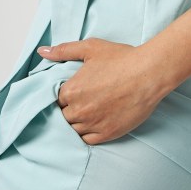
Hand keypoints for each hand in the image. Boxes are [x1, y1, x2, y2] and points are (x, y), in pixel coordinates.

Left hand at [36, 37, 167, 144]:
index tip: (71, 92)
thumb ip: (63, 50)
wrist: (149, 73)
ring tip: (87, 113)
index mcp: (71, 90)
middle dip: (68, 109)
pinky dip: (86, 134)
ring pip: (73, 130)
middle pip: (62, 116)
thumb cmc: (121, 59)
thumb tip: (42, 52)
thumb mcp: (90, 48)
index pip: (55, 100)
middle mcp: (79, 110)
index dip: (63, 96)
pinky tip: (93, 124)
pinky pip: (87, 141)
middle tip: (81, 102)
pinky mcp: (107, 134)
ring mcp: (93, 124)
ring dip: (76, 123)